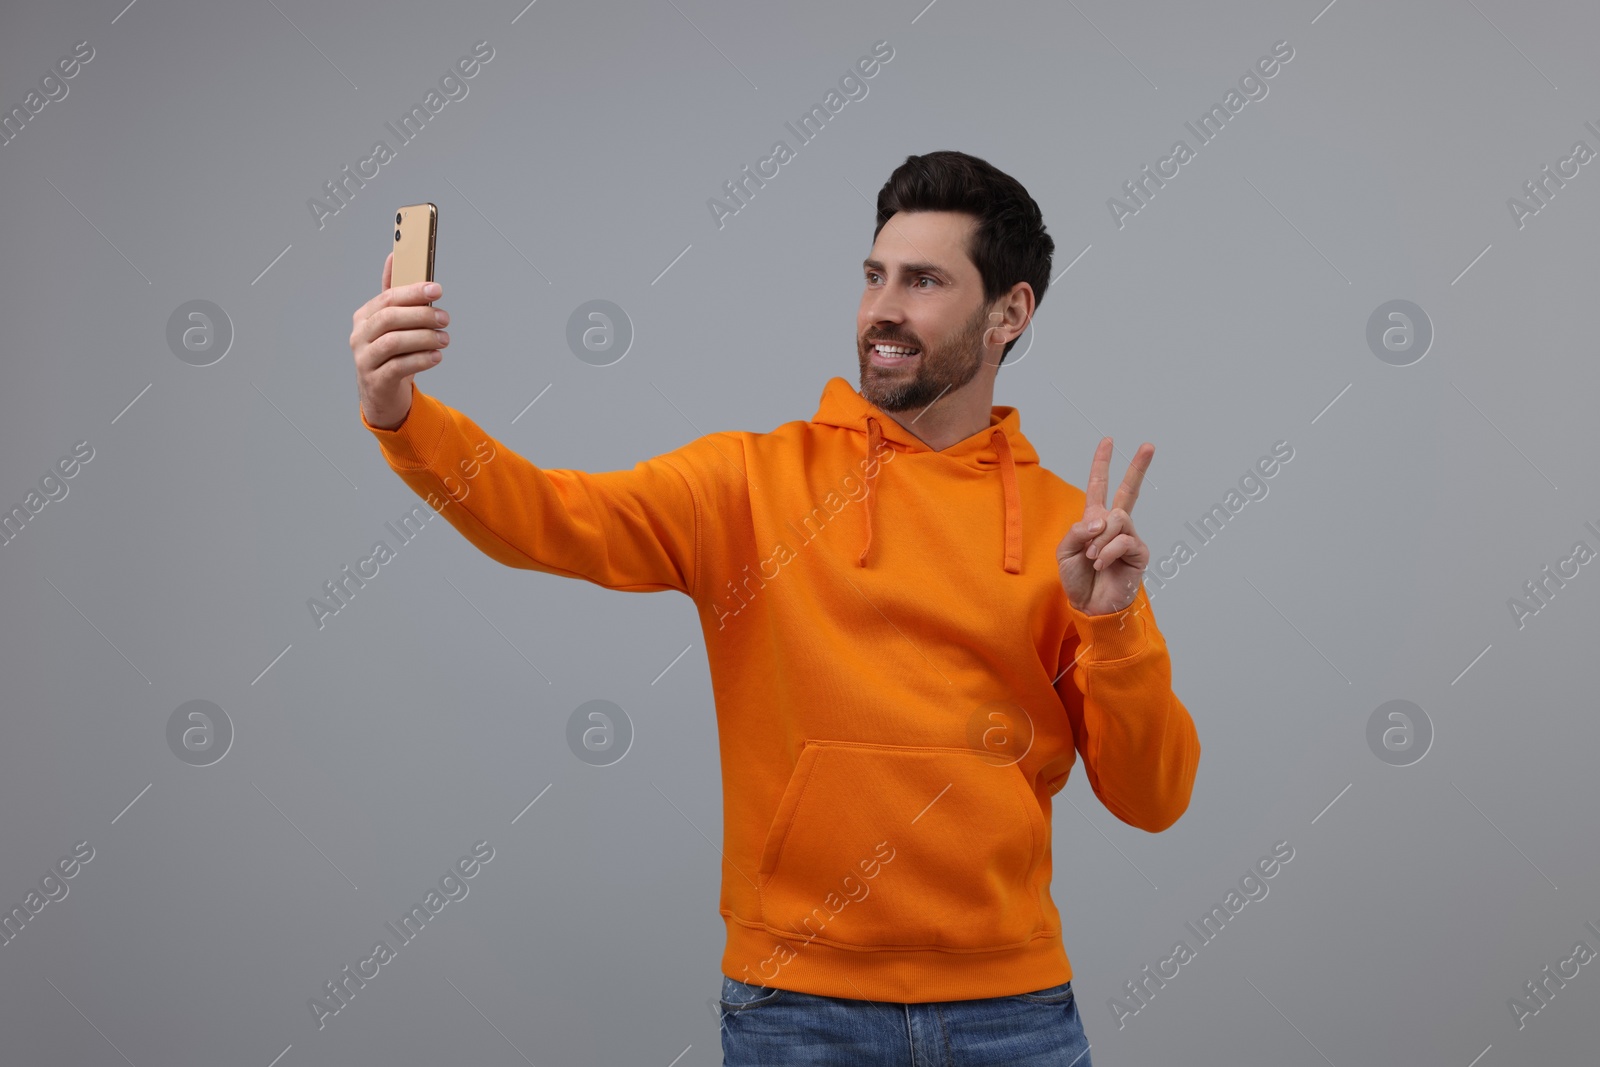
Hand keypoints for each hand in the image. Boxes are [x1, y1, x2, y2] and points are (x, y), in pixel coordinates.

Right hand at [351, 251, 449, 430]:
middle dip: (421, 315)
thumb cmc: (390, 352)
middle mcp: (360, 336)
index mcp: (364, 316)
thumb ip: (393, 292)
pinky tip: (436, 357)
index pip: (387, 299)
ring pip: (394, 342)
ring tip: (444, 339)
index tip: (437, 289)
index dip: (413, 292)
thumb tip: (394, 256)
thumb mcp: (391, 322)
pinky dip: (421, 360)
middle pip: (390, 318)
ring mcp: (365, 359)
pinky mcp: (376, 380)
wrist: (381, 391)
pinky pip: (399, 367)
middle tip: (445, 318)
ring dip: (424, 338)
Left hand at [1057, 437, 1153, 614]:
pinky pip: (1124, 540)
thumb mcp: (1065, 551)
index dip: (1102, 464)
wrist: (1090, 606)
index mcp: (1095, 521)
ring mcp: (1129, 538)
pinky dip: (1108, 551)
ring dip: (1100, 539)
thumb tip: (1102, 519)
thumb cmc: (1077, 580)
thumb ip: (1078, 530)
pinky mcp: (1139, 553)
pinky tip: (1102, 564)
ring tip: (1093, 558)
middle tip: (1149, 445)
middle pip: (1128, 490)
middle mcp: (1114, 525)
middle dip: (1138, 467)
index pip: (1099, 487)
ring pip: (1118, 518)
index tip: (1108, 441)